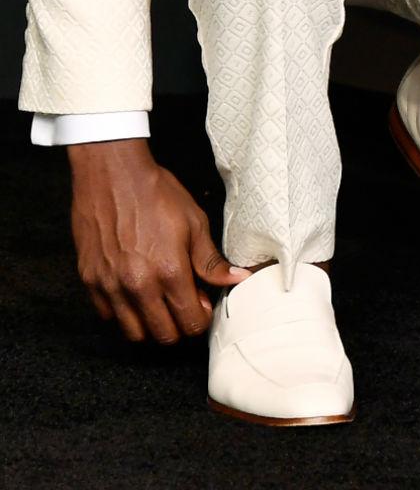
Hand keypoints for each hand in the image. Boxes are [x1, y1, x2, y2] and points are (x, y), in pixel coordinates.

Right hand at [68, 138, 248, 343]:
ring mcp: (110, 286)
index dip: (201, 319)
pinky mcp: (89, 280)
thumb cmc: (157, 195)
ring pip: (133, 332)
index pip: (190, 322)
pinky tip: (135, 293)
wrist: (113, 176)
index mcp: (170, 272)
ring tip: (160, 303)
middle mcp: (138, 286)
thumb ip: (211, 260)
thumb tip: (238, 279)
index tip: (204, 306)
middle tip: (184, 306)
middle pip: (163, 334)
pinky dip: (123, 313)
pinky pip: (107, 315)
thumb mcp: (195, 224)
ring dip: (150, 325)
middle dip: (179, 326)